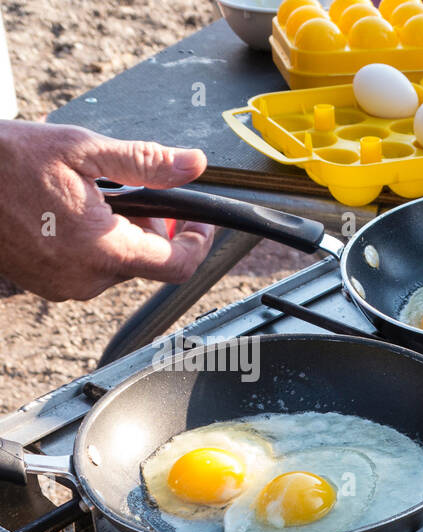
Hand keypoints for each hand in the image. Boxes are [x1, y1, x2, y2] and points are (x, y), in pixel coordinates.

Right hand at [0, 120, 214, 301]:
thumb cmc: (6, 159)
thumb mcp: (82, 149)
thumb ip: (145, 162)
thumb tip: (193, 164)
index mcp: (102, 249)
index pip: (178, 265)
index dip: (196, 241)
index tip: (199, 220)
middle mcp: (86, 278)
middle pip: (148, 262)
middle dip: (152, 228)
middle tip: (135, 193)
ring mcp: (64, 287)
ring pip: (118, 266)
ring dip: (119, 234)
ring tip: (91, 198)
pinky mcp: (47, 286)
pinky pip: (89, 270)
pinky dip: (93, 244)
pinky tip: (70, 215)